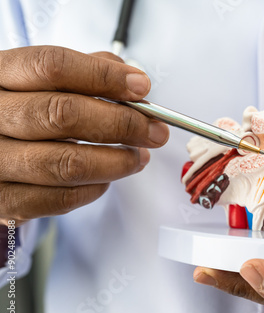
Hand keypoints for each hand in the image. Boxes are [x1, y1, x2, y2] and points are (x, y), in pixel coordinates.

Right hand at [0, 46, 168, 225]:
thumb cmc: (20, 112)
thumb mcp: (40, 81)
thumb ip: (84, 72)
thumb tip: (132, 83)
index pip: (52, 67)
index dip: (103, 77)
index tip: (140, 87)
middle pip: (63, 114)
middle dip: (122, 123)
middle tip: (154, 130)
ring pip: (68, 163)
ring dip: (117, 161)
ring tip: (138, 156)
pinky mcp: (4, 201)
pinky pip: (61, 198)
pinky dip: (95, 188)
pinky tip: (107, 177)